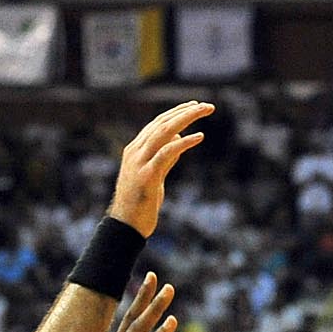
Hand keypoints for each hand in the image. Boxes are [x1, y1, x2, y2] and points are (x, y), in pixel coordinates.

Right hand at [108, 101, 213, 236]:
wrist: (125, 226)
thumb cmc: (140, 204)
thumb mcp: (155, 176)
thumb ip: (166, 158)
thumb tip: (180, 139)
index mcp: (135, 150)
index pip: (157, 123)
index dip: (176, 112)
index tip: (194, 106)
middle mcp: (135, 152)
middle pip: (162, 123)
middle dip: (185, 111)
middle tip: (207, 106)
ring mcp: (139, 163)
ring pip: (164, 132)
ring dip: (186, 119)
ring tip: (205, 112)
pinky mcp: (147, 175)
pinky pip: (167, 152)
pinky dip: (184, 142)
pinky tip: (199, 137)